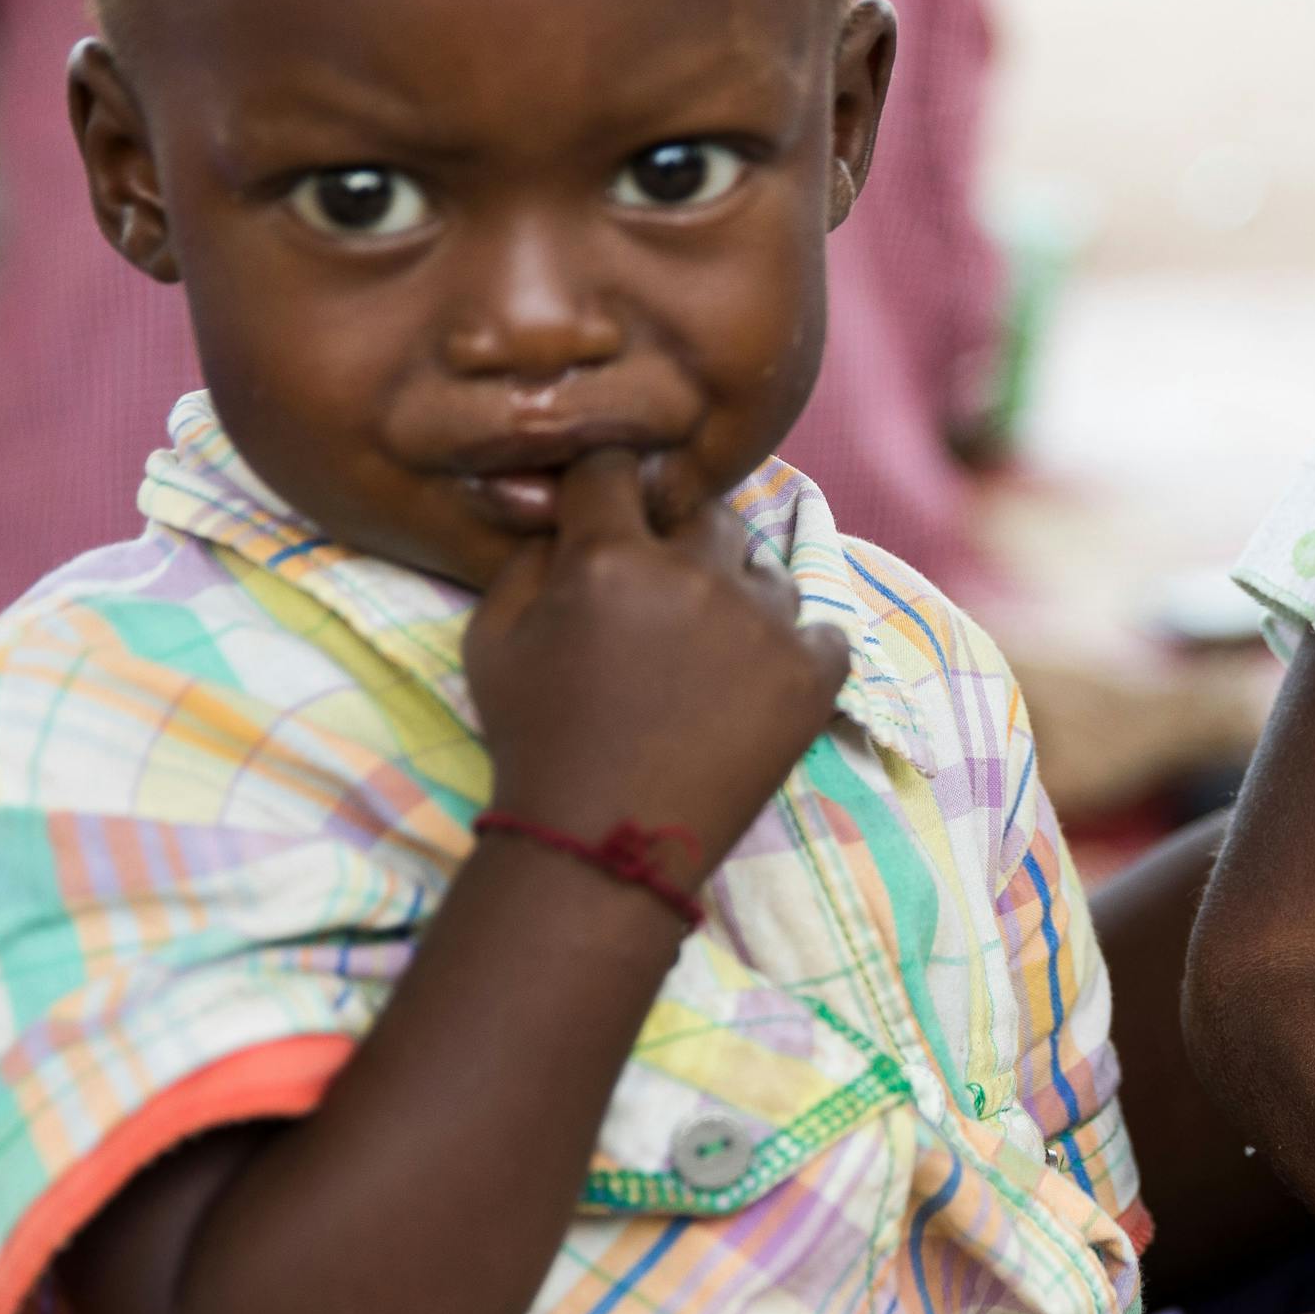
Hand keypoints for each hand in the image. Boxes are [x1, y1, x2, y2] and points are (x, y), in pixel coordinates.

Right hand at [466, 450, 850, 857]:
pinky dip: (797, 647)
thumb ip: (526, 559)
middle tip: (661, 598)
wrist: (602, 846)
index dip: (611, 487)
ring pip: (764, 571)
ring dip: (738, 595)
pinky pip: (823, 630)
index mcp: (610, 557)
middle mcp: (695, 575)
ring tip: (707, 654)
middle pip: (704, 513)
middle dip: (681, 542)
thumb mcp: (491, 640)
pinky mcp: (813, 675)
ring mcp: (764, 624)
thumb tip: (566, 516)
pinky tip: (760, 678)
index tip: (613, 516)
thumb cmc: (535, 742)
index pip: (620, 467)